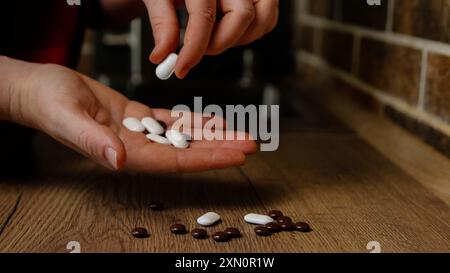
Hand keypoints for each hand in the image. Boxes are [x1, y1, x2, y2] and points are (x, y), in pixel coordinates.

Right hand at [9, 62, 256, 172]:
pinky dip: (193, 121)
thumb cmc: (49, 104)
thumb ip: (93, 141)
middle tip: (251, 144)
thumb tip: (118, 161)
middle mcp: (137, 148)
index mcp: (125, 154)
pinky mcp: (137, 117)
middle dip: (220, 148)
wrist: (39, 90)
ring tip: (240, 132)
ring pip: (183, 136)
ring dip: (213, 134)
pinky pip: (171, 121)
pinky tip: (213, 120)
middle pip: (187, 151)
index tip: (236, 156)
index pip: (175, 160)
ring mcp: (139, 133)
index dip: (208, 158)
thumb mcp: (67, 118)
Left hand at [143, 0, 278, 77]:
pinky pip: (268, 18)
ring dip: (240, 40)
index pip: (204, 16)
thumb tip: (162, 56)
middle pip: (241, 16)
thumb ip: (163, 23)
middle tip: (200, 49)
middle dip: (220, 43)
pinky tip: (228, 31)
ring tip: (214, 38)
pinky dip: (252, 33)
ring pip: (262, 18)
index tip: (181, 69)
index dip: (193, 49)